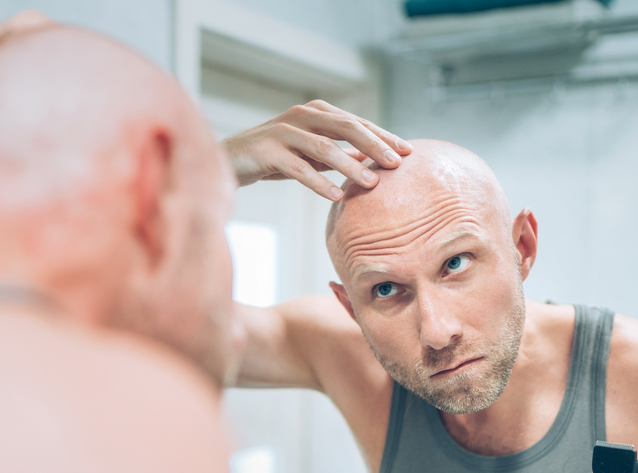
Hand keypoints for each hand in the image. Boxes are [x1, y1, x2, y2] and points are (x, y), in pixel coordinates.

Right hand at [223, 101, 412, 200]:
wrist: (229, 159)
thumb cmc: (275, 157)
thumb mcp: (309, 154)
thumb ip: (337, 154)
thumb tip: (371, 164)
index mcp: (317, 111)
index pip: (357, 122)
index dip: (383, 136)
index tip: (408, 152)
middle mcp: (302, 115)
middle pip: (346, 127)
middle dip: (374, 145)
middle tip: (397, 164)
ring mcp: (283, 131)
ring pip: (324, 147)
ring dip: (350, 166)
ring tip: (372, 184)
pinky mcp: (267, 151)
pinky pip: (298, 168)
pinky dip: (319, 182)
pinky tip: (336, 196)